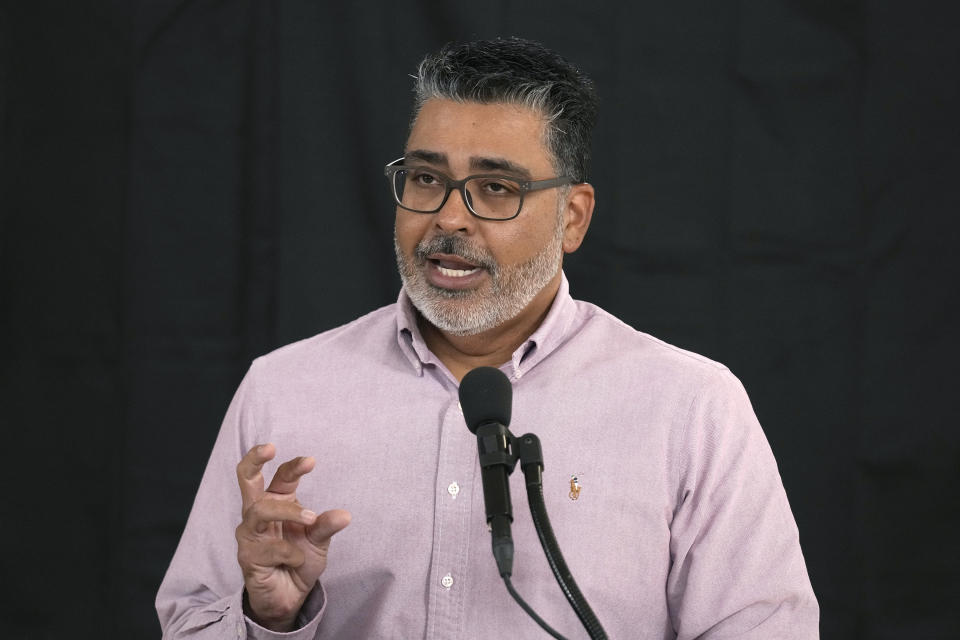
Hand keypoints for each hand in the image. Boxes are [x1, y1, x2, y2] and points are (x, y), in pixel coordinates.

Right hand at [235, 443, 350, 630]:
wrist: (289, 597)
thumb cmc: (299, 560)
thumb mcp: (318, 541)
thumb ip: (326, 526)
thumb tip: (345, 515)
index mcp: (277, 502)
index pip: (282, 477)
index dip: (294, 466)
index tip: (311, 461)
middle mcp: (259, 513)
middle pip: (246, 478)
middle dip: (253, 460)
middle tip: (269, 447)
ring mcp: (250, 533)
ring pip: (260, 511)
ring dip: (288, 512)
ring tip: (311, 519)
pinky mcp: (247, 556)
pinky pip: (268, 548)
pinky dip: (289, 553)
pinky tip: (297, 560)